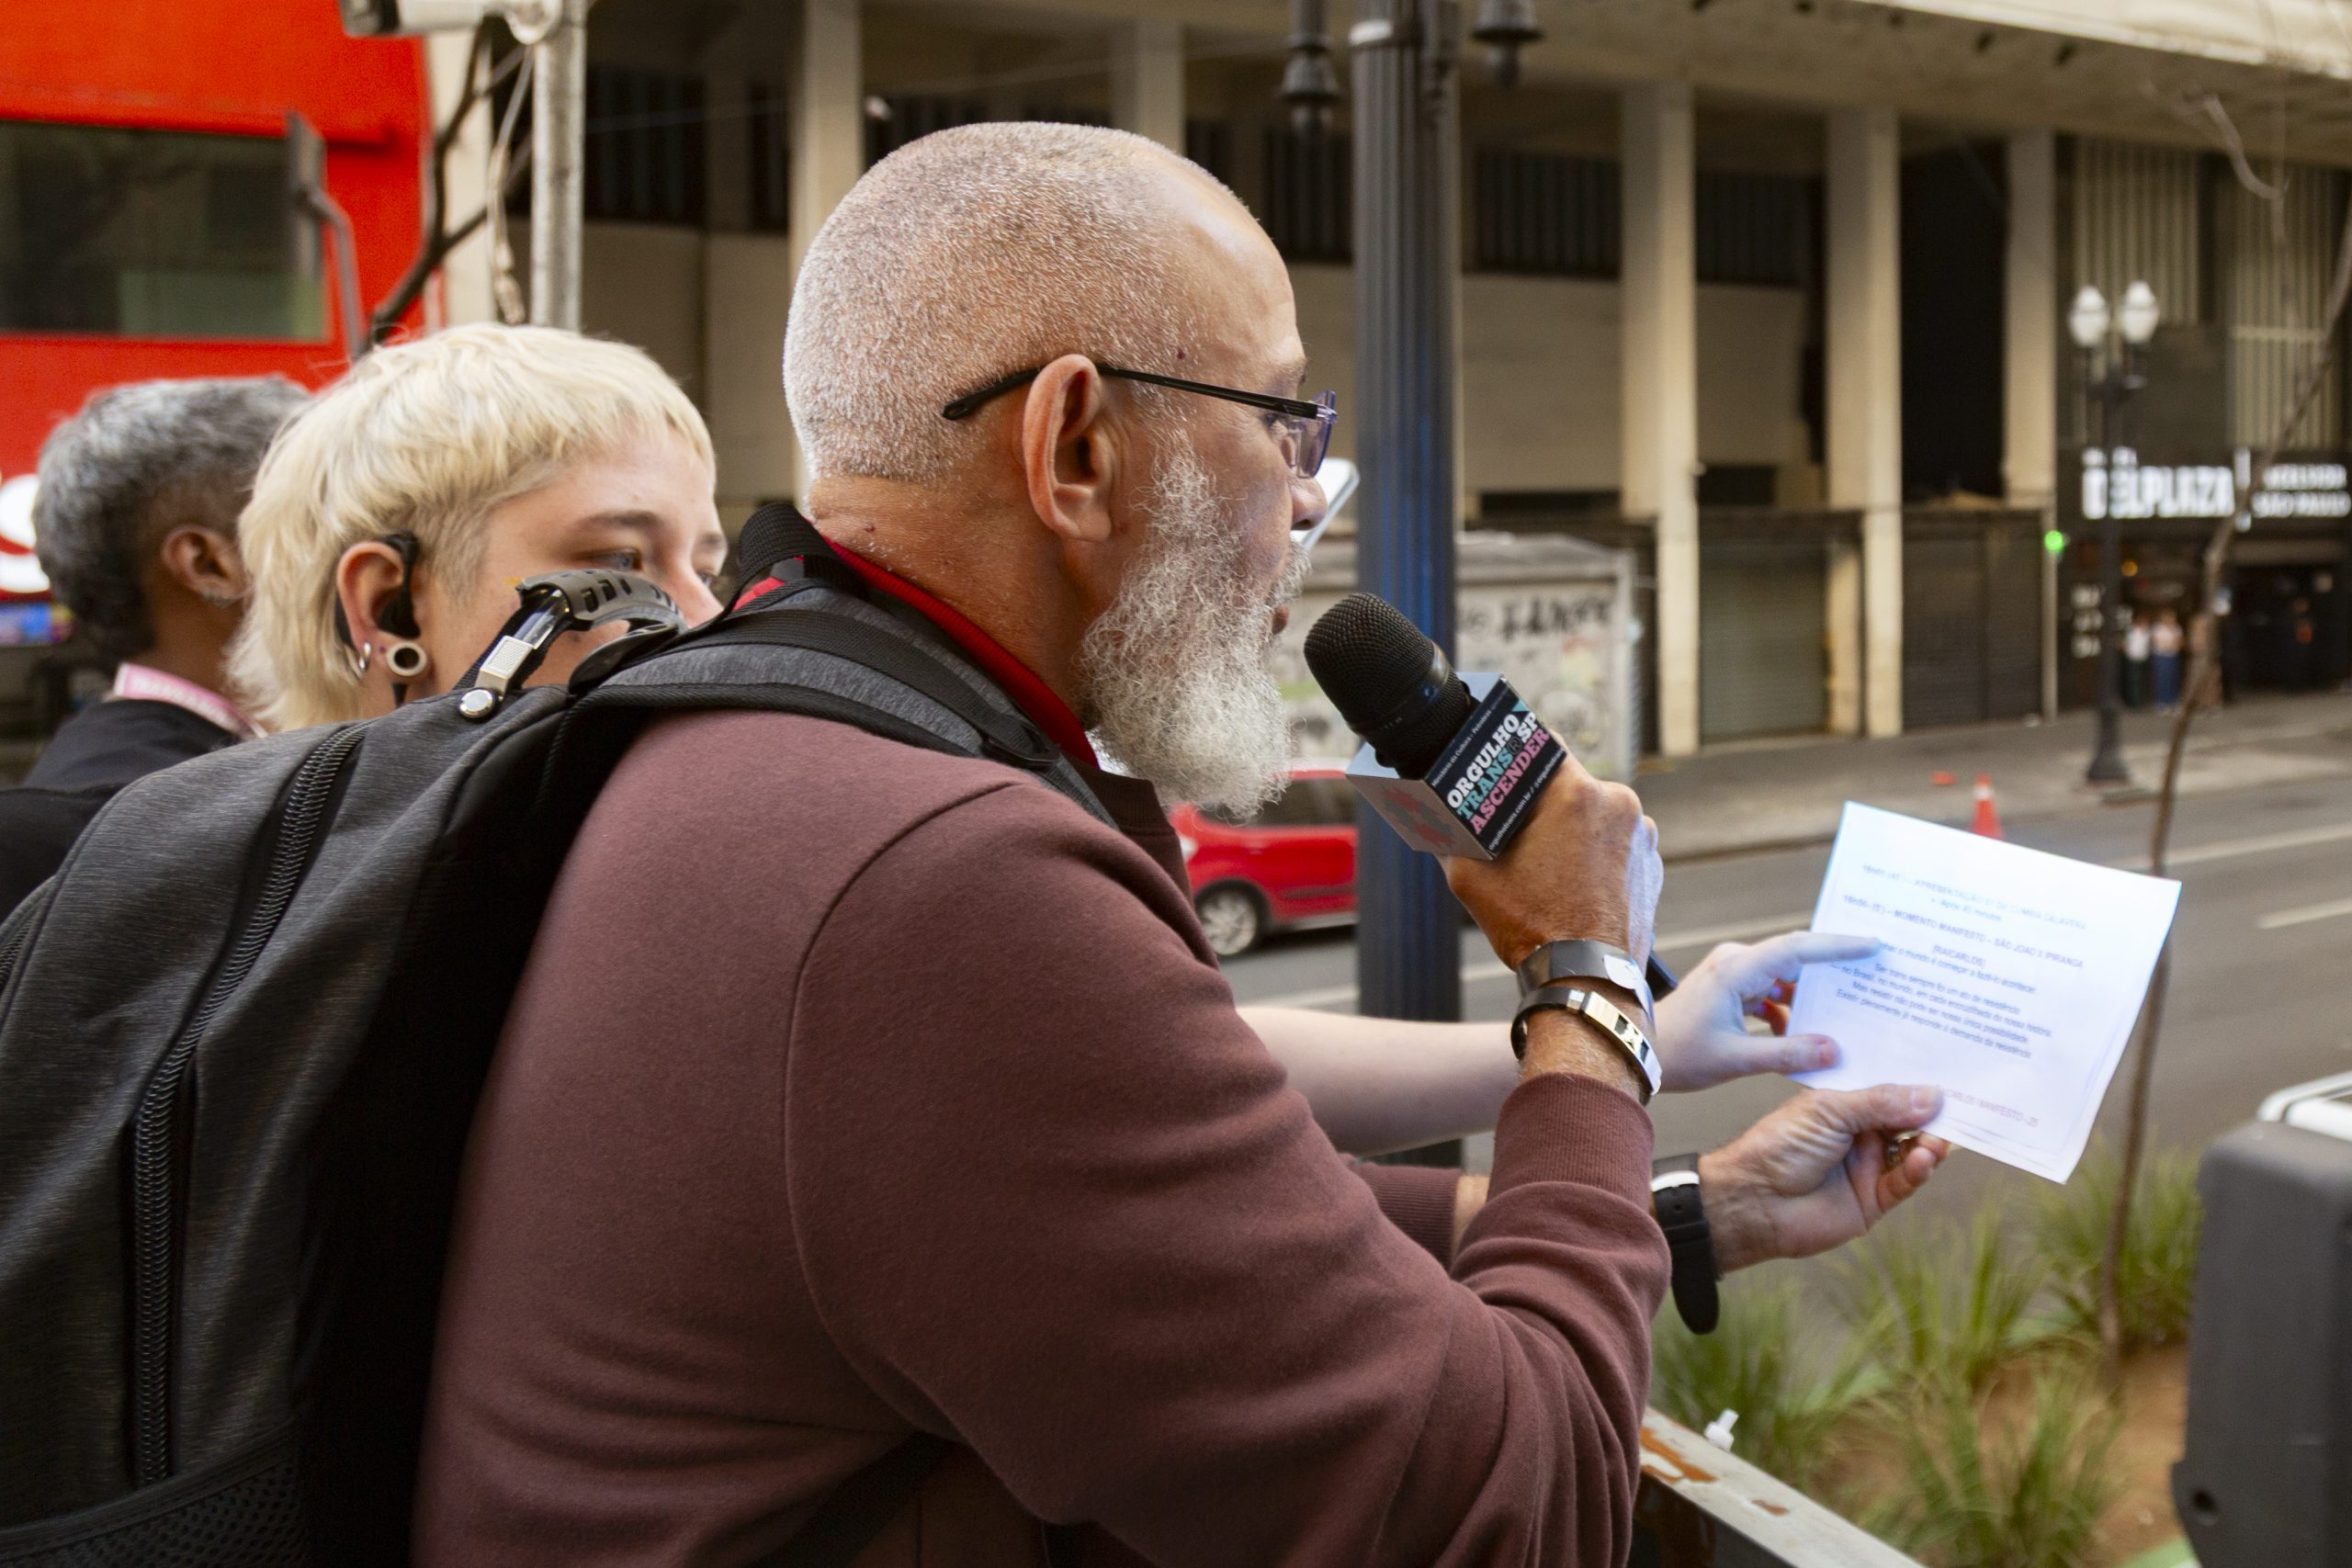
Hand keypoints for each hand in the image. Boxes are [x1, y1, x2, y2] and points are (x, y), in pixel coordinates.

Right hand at [1444, 756, 1659, 969]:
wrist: (1586, 981)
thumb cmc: (1530, 927)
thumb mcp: (1470, 876)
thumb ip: (1454, 836)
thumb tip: (1439, 819)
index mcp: (1576, 792)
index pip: (1541, 745)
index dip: (1516, 755)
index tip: (1501, 770)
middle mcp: (1619, 803)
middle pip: (1569, 785)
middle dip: (1542, 803)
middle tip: (1514, 830)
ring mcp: (1643, 835)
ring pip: (1594, 815)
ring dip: (1572, 830)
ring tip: (1545, 868)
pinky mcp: (1653, 864)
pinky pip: (1616, 844)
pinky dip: (1596, 856)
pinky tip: (1572, 885)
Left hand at [1652, 931, 1877, 1091]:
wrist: (1636, 1048)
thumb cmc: (1677, 1052)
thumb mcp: (1736, 1059)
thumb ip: (1787, 1054)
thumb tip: (1833, 1049)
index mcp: (1737, 970)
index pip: (1798, 948)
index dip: (1838, 946)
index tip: (1873, 945)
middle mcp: (1736, 962)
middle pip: (1796, 958)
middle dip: (1834, 968)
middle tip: (1872, 973)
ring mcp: (1732, 973)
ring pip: (1785, 977)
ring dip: (1811, 995)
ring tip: (1847, 1009)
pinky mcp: (1730, 988)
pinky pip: (1770, 991)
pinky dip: (1789, 1008)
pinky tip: (1805, 1033)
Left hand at [1697, 1085, 1949, 1272]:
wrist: (1753, 1199)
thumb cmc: (1778, 1145)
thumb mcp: (1829, 1111)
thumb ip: (1881, 1103)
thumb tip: (1933, 1095)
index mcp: (1846, 1104)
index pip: (1891, 1090)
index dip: (1917, 1084)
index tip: (1951, 1073)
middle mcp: (1861, 1133)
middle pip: (1909, 1121)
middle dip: (1933, 1115)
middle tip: (1961, 1106)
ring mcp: (1869, 1166)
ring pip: (1914, 1151)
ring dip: (1929, 1143)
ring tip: (1938, 1137)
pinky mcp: (1874, 1199)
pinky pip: (1905, 1182)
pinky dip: (1918, 1169)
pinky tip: (1924, 1157)